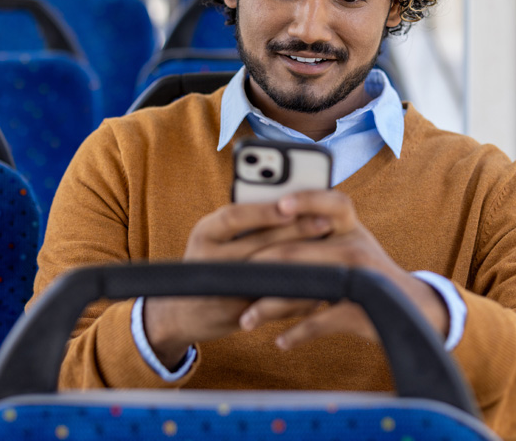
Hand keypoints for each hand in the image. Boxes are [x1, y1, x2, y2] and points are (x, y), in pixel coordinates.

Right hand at [144, 199, 331, 368]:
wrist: (184, 311)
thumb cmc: (211, 261)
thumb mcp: (216, 236)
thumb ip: (246, 222)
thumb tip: (295, 200)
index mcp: (205, 233)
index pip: (233, 217)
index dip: (263, 211)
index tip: (291, 205)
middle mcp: (208, 261)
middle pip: (257, 245)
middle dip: (295, 233)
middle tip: (325, 222)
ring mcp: (223, 290)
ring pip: (270, 275)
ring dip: (303, 263)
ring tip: (331, 250)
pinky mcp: (239, 314)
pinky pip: (276, 301)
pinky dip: (300, 291)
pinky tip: (324, 281)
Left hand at [239, 190, 450, 349]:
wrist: (412, 307)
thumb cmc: (365, 270)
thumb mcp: (348, 242)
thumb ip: (314, 232)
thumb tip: (261, 224)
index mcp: (350, 225)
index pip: (330, 201)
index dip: (306, 199)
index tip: (278, 204)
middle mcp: (357, 245)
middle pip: (299, 251)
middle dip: (260, 270)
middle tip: (232, 281)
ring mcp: (362, 278)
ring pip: (304, 288)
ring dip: (271, 307)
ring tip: (248, 319)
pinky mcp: (364, 310)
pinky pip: (321, 321)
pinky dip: (298, 333)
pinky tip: (281, 342)